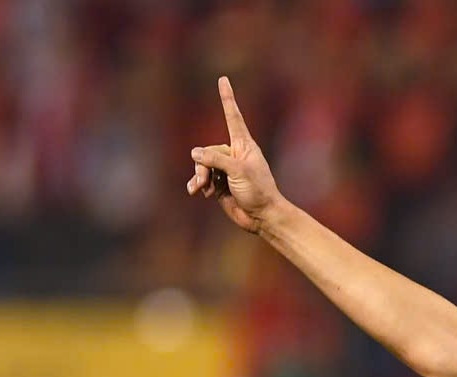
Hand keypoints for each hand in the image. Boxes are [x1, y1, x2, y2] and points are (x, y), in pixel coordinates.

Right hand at [186, 76, 283, 232]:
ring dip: (200, 177)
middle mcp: (234, 154)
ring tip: (202, 190)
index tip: (223, 79)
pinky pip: (202, 178)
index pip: (233, 117)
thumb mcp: (238, 171)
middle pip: (208, 150)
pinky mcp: (220, 184)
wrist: (262, 217)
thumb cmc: (258, 191)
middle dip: (203, 166)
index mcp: (244, 146)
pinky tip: (196, 192)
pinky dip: (198, 184)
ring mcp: (226, 169)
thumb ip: (215, 159)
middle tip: (207, 183)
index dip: (227, 98)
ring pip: (202, 164)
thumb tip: (194, 152)